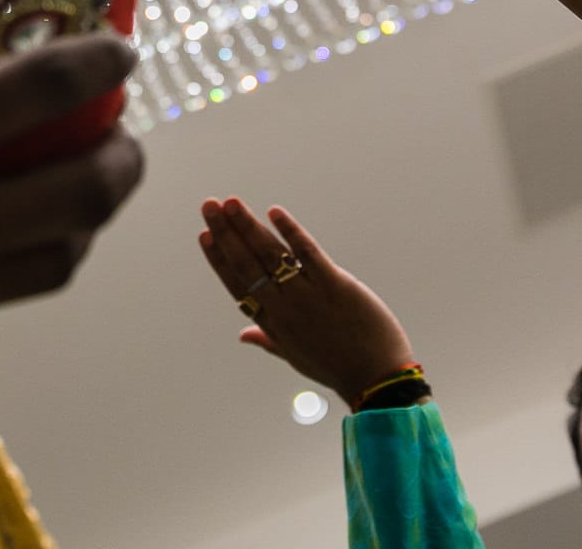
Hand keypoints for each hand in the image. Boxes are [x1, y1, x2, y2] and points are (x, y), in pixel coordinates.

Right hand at [197, 198, 416, 408]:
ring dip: (249, 226)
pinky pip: (307, 252)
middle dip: (226, 232)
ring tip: (232, 203)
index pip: (237, 284)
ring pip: (271, 254)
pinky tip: (275, 212)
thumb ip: (267, 340)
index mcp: (272, 324)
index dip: (219, 258)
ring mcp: (308, 295)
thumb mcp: (295, 355)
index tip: (205, 235)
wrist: (376, 379)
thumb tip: (243, 335)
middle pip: (247, 264)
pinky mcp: (335, 285)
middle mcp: (284, 308)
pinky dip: (290, 231)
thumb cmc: (337, 367)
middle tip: (209, 206)